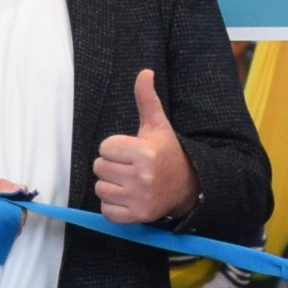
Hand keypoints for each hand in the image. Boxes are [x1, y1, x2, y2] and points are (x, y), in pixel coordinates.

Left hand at [92, 68, 196, 224]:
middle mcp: (142, 177)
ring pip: (100, 188)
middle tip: (129, 166)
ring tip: (128, 181)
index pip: (104, 147)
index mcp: (145, 152)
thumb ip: (146, 99)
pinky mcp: (137, 216)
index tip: (130, 150)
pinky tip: (127, 197)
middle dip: (111, 165)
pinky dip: (113, 205)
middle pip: (99, 168)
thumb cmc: (167, 152)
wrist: (187, 186)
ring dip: (110, 185)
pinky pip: (106, 210)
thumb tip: (145, 72)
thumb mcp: (158, 125)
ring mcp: (139, 198)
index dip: (114, 147)